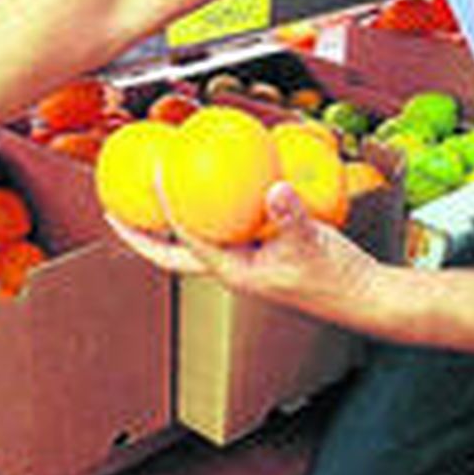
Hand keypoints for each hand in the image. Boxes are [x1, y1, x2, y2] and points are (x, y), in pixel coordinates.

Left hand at [107, 179, 378, 315]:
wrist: (362, 296)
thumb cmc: (336, 276)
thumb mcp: (313, 241)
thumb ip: (291, 215)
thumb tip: (276, 188)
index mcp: (232, 272)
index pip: (184, 241)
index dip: (164, 211)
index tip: (153, 178)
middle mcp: (230, 269)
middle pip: (169, 253)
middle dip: (138, 234)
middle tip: (111, 210)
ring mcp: (242, 261)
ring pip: (191, 242)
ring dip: (166, 223)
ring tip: (146, 197)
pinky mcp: (257, 252)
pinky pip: (221, 229)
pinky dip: (206, 211)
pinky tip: (206, 187)